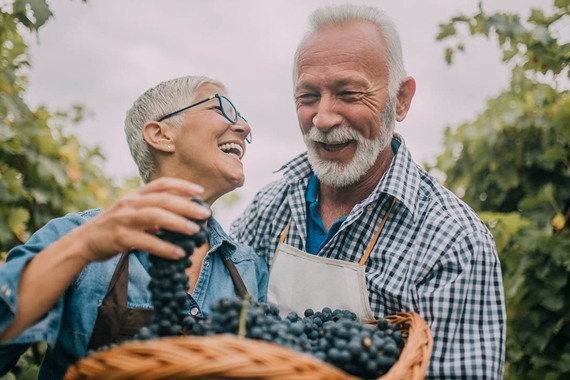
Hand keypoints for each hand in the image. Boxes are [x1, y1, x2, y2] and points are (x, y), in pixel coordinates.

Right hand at [75, 177, 210, 262]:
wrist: (84, 241)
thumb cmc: (115, 227)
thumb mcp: (133, 212)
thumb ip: (154, 211)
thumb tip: (182, 216)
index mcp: (135, 195)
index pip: (161, 184)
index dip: (181, 186)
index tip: (200, 191)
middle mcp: (130, 203)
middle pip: (162, 200)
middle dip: (186, 206)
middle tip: (205, 214)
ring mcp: (124, 219)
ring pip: (155, 217)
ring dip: (178, 224)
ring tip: (195, 231)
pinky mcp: (120, 237)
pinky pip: (146, 242)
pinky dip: (164, 248)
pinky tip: (178, 253)